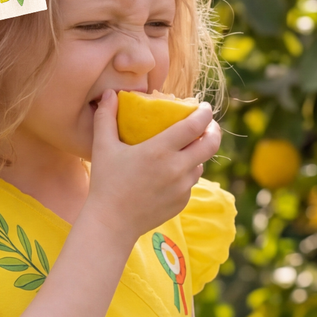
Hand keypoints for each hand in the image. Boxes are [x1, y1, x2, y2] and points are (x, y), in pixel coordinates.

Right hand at [85, 91, 220, 243]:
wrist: (111, 223)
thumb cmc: (105, 183)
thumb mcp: (103, 147)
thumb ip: (106, 117)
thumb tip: (108, 93)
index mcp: (160, 150)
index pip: (194, 125)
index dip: (204, 113)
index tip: (204, 106)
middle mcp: (177, 168)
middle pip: (211, 144)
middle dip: (213, 130)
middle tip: (208, 125)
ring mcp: (182, 187)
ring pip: (201, 164)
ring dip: (198, 154)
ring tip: (187, 149)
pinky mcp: (182, 202)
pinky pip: (191, 182)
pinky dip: (187, 174)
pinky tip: (174, 172)